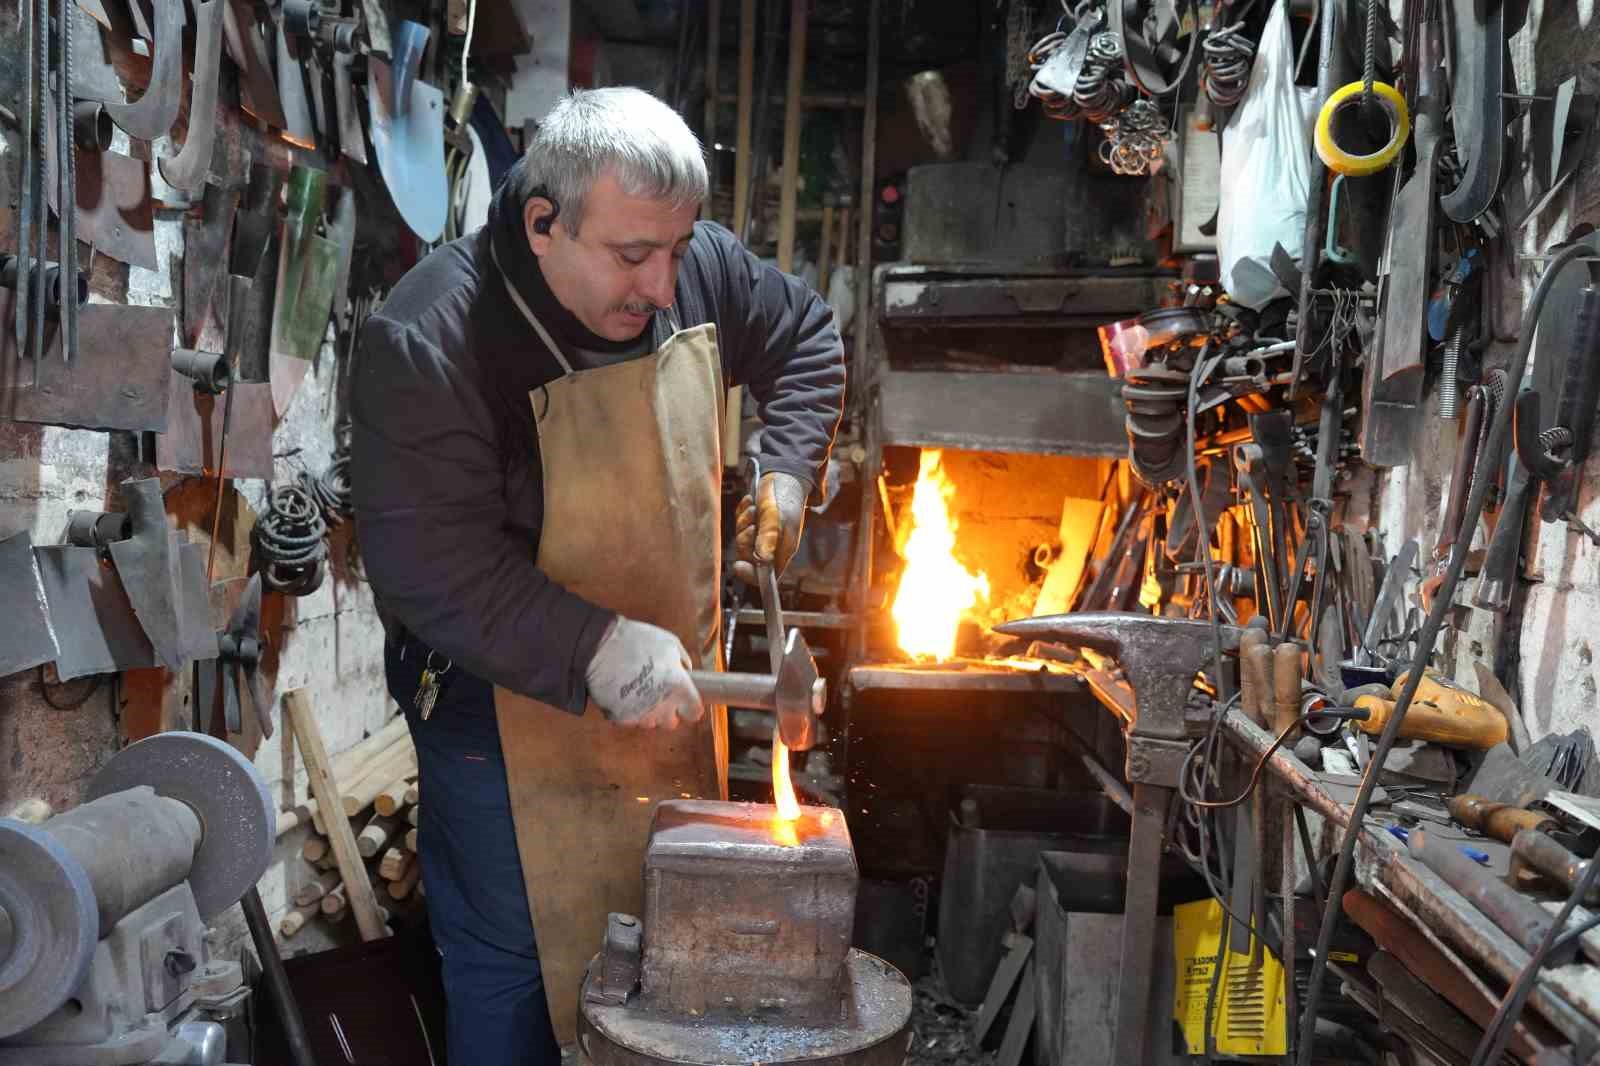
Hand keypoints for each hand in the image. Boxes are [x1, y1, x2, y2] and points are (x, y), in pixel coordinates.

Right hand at [585, 617, 704, 728]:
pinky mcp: (622, 718)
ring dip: (647, 712)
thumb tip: (687, 670)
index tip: (685, 701)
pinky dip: (627, 711)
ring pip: (649, 723)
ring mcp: (642, 714)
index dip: (690, 707)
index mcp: (679, 688)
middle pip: (671, 723)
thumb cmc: (637, 641)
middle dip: (667, 713)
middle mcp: (663, 706)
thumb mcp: (670, 642)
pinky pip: (629, 720)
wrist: (601, 647)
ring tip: (638, 692)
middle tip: (659, 696)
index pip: (695, 713)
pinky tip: (623, 694)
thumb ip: (683, 660)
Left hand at [734, 470, 807, 584]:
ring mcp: (760, 536)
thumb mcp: (777, 519)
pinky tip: (751, 504)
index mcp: (781, 553)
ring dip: (743, 524)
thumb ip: (769, 539)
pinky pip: (738, 525)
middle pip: (747, 558)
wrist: (784, 477)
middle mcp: (770, 547)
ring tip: (754, 510)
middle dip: (745, 541)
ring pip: (740, 540)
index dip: (750, 575)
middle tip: (753, 526)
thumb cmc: (785, 500)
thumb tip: (761, 560)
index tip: (739, 565)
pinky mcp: (752, 523)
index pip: (765, 577)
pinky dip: (741, 514)